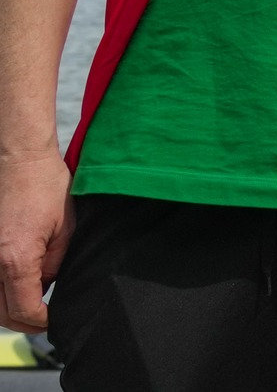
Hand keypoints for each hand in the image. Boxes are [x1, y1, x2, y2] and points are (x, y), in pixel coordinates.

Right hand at [0, 149, 72, 334]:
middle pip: (1, 313)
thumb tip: (46, 286)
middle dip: (24, 321)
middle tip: (45, 318)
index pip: (24, 310)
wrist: (20, 160)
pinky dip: (0, 291)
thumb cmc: (46, 188)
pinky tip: (17, 285)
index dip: (41, 321)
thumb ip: (54, 265)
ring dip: (9, 309)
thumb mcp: (65, 230)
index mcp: (14, 260)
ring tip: (32, 304)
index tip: (54, 320)